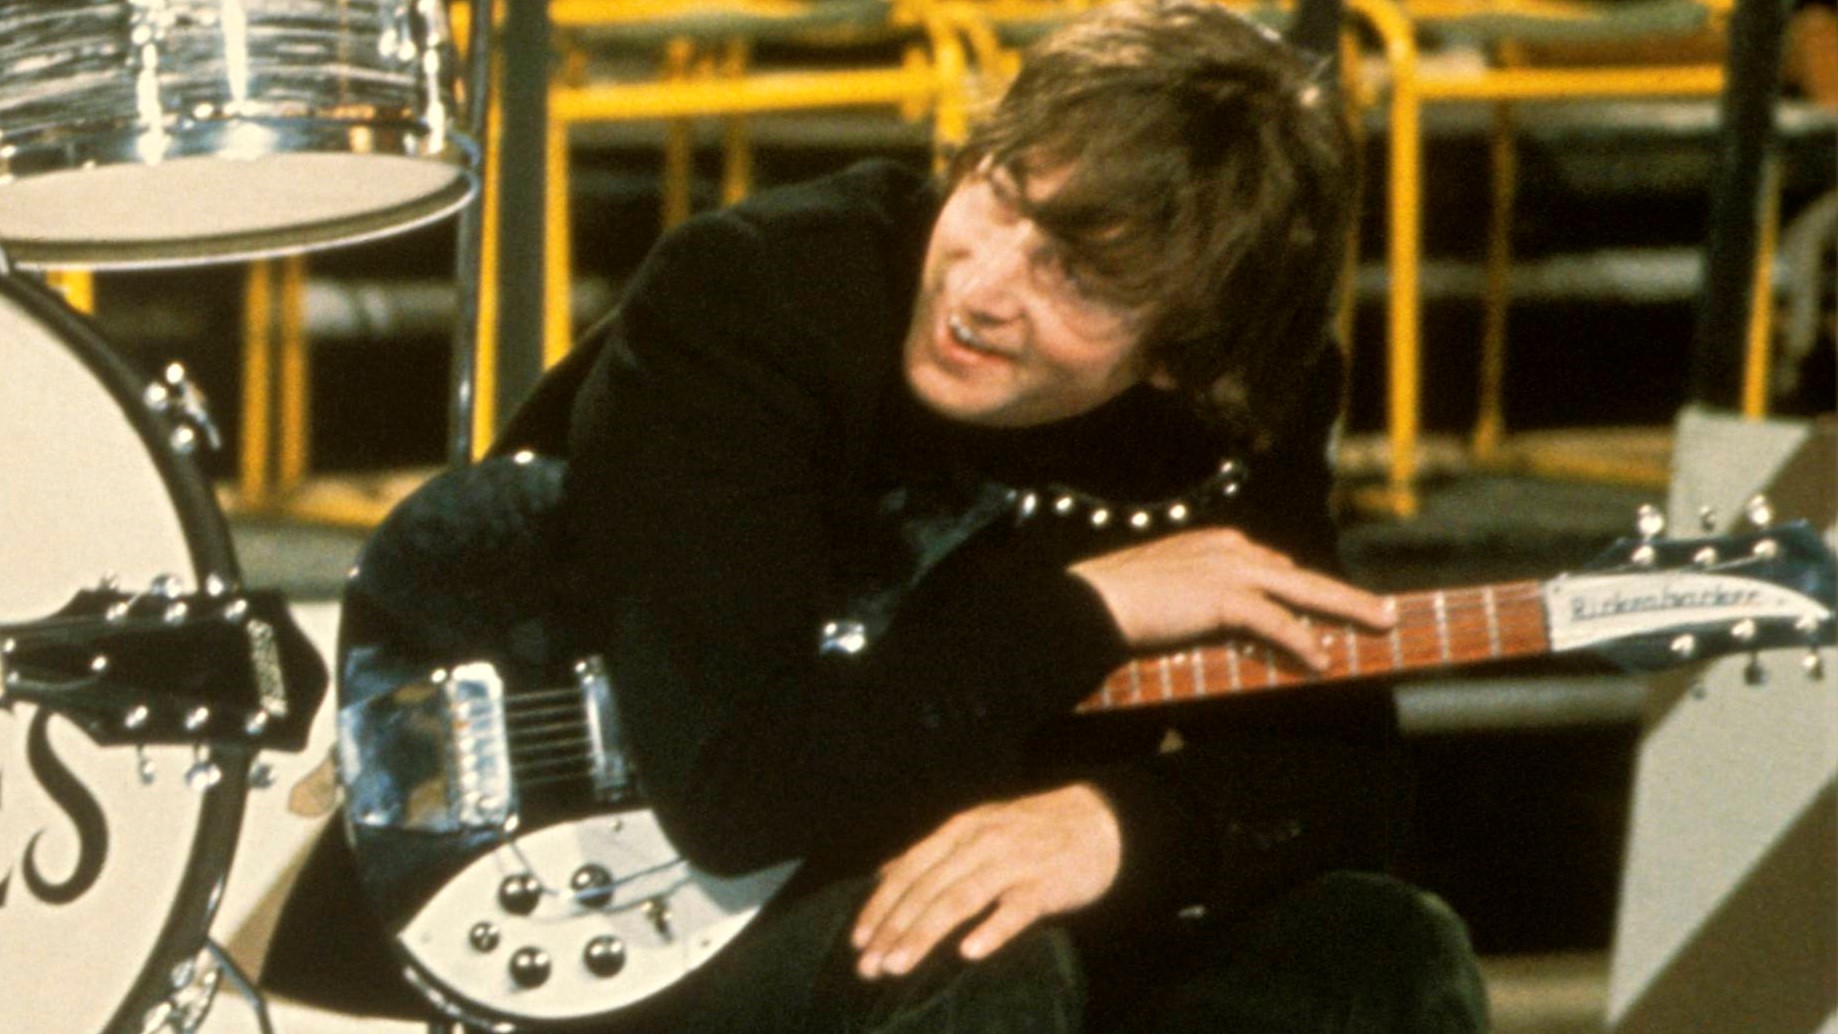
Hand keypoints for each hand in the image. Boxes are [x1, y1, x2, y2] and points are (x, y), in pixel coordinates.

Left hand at [851, 784, 1120, 979]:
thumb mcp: (978, 828)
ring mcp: (1014, 863)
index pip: (909, 869)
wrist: (1101, 820)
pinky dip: (991, 931)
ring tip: (898, 966)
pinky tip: (968, 954)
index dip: (881, 905)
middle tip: (868, 967)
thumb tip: (885, 874)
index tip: (857, 940)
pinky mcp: (1046, 885)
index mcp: (960, 829)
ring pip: (960, 900)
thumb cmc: (1031, 831)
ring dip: (924, 934)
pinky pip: (1015, 911)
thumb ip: (934, 852)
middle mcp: (980, 843)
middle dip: (893, 929)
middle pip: (928, 889)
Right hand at [1070, 527, 1393, 667]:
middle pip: (1301, 575)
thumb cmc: (1112, 603)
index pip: (1271, 566)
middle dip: (1346, 594)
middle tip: (1385, 610)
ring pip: (1304, 591)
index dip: (1303, 588)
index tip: (1325, 602)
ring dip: (1348, 609)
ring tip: (1382, 625)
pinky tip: (1323, 660)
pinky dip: (1302, 642)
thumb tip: (1198, 623)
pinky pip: (1276, 623)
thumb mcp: (1160, 593)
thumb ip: (1190, 602)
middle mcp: (1228, 551)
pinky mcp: (1224, 599)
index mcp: (1213, 545)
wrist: (1089, 604)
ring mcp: (1229, 571)